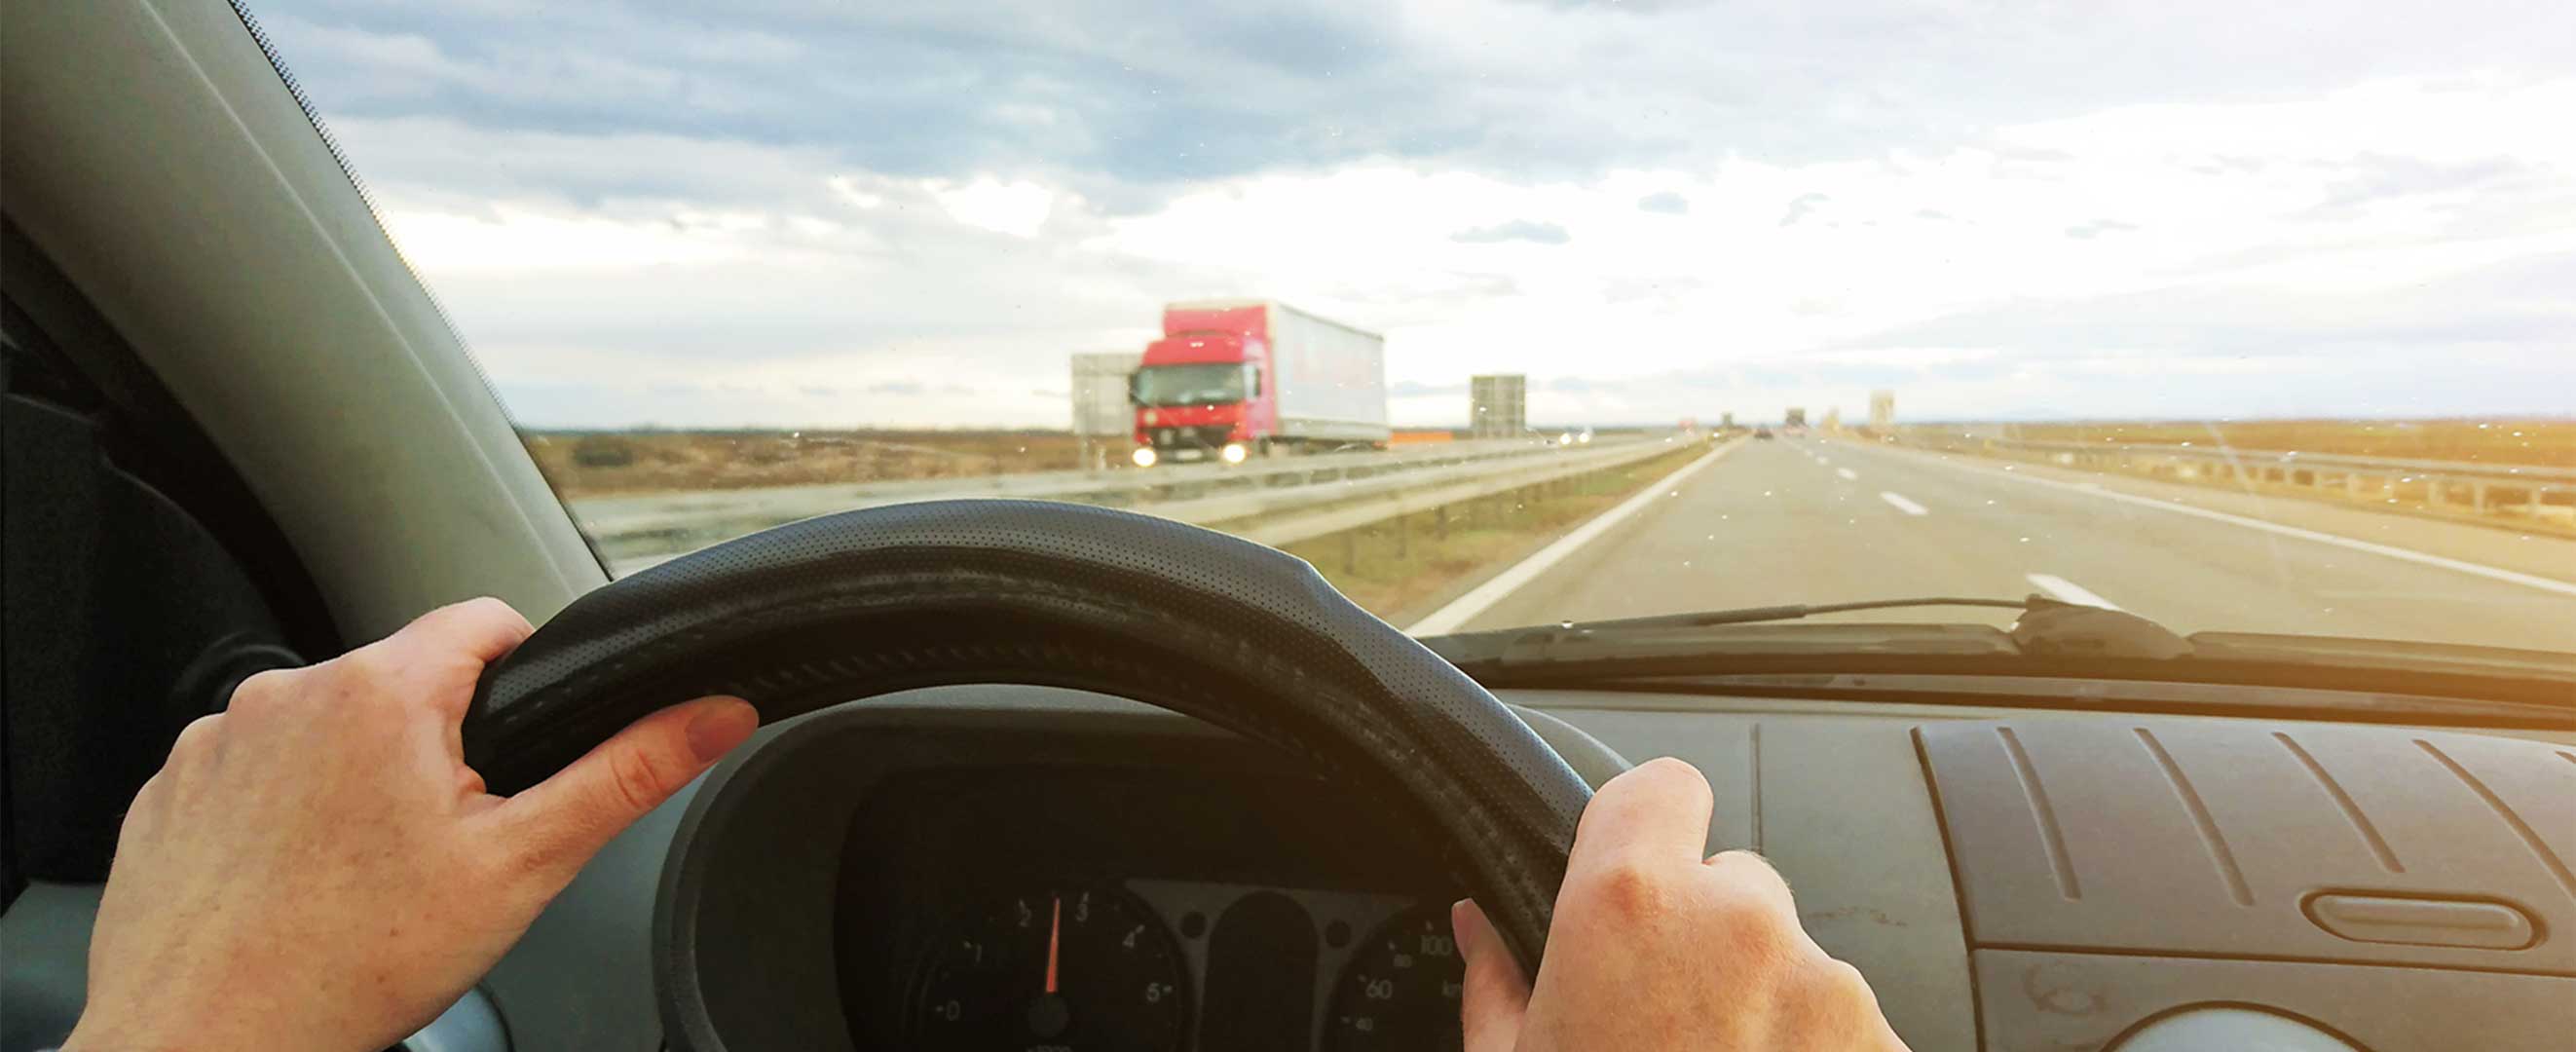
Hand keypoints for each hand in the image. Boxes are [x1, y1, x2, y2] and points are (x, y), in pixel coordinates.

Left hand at [66, 598, 760, 1051]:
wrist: (207, 1041)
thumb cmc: (350, 963)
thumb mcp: (523, 865)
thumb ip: (626, 775)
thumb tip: (712, 716)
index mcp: (383, 691)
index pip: (485, 622)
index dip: (525, 677)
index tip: (519, 749)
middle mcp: (289, 692)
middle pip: (405, 680)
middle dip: (438, 744)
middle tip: (444, 842)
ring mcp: (219, 738)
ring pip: (328, 726)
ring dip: (357, 775)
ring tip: (366, 872)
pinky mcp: (172, 787)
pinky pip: (254, 770)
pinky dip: (284, 811)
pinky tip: (301, 880)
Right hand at [1454, 757, 1908, 1050]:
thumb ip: (1496, 983)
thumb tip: (1477, 929)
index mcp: (1627, 906)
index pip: (1661, 786)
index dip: (1646, 823)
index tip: (1638, 864)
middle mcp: (1737, 923)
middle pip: (1734, 883)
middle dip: (1707, 940)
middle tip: (1666, 1025)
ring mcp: (1824, 985)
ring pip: (1795, 959)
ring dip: (1765, 1004)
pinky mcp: (1884, 1045)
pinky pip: (1846, 1025)